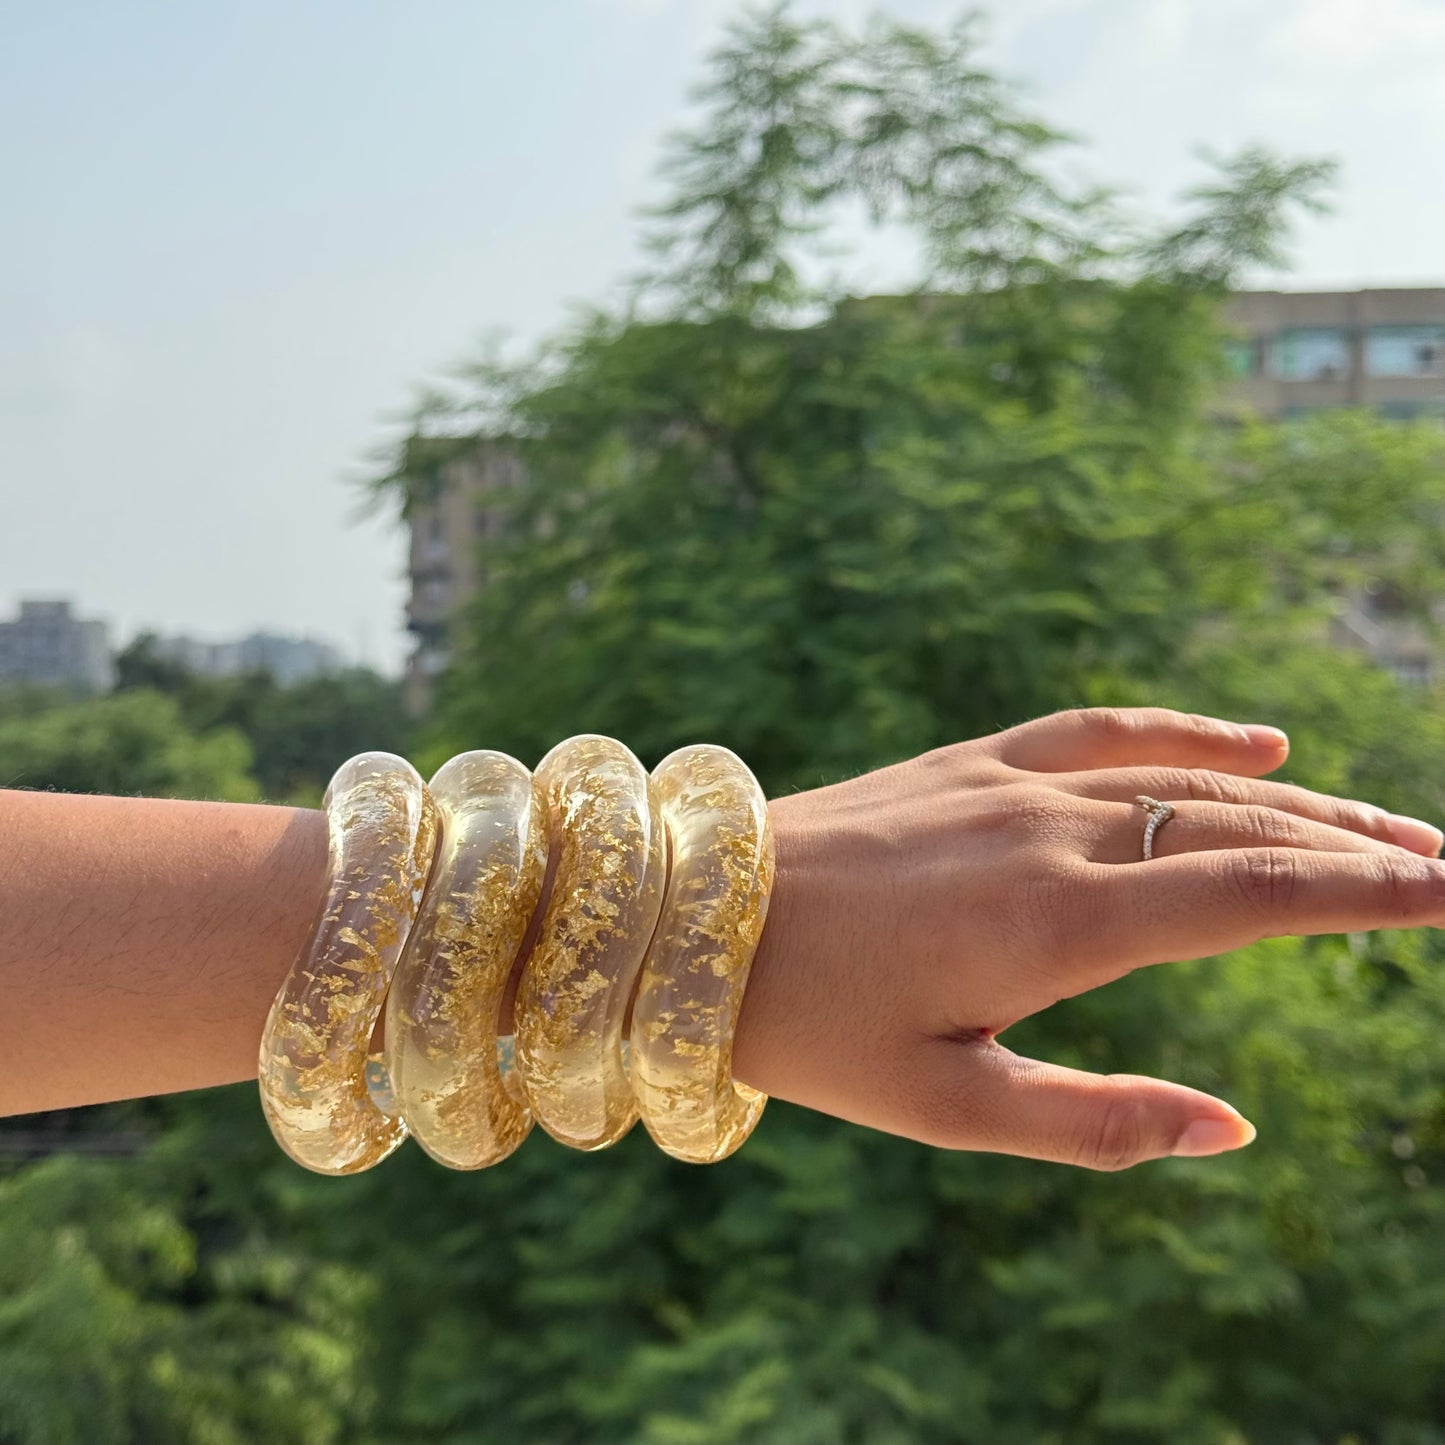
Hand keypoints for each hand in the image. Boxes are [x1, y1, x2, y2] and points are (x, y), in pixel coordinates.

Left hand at [733, 706, 1444, 1169]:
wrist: (689, 919)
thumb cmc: (811, 1026)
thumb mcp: (947, 1108)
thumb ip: (1096, 1125)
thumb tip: (1236, 1130)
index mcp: (1059, 926)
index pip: (1258, 897)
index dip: (1376, 896)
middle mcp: (1052, 836)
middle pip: (1245, 830)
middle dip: (1363, 852)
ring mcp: (1010, 787)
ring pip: (1188, 781)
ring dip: (1299, 804)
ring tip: (1389, 829)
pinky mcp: (969, 765)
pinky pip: (1099, 734)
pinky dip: (1188, 734)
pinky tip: (1254, 745)